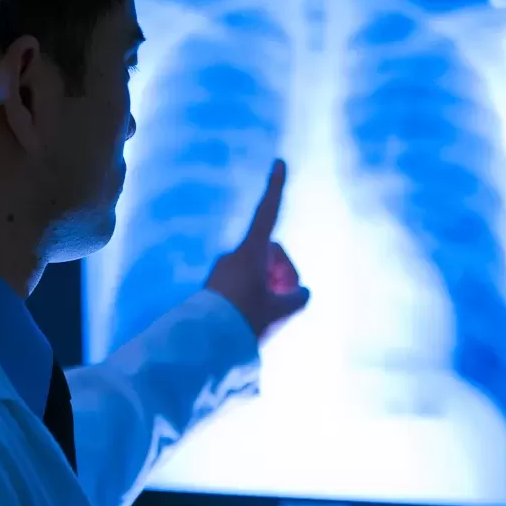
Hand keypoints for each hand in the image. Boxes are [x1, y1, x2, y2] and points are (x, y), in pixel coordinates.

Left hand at [204, 159, 309, 343]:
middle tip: (288, 298)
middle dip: (284, 270)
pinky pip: (244, 282)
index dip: (276, 187)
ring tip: (271, 314)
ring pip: (259, 270)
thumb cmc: (245, 321)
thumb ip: (297, 298)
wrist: (204, 342)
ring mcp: (223, 270)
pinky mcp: (216, 286)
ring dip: (271, 285)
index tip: (279, 162)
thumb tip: (302, 292)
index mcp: (250, 252)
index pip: (267, 212)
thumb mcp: (280, 312)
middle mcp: (234, 255)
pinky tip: (256, 318)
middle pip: (271, 252)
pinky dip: (257, 294)